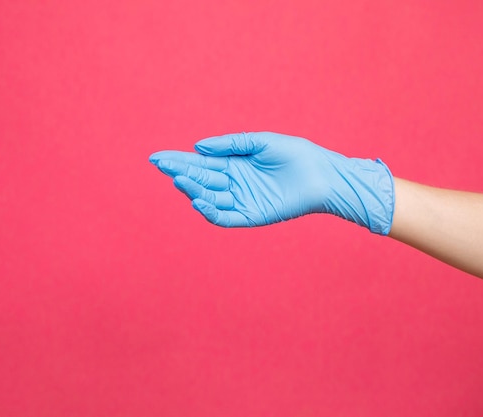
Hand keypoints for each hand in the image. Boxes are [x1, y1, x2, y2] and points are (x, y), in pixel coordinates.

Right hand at [149, 132, 393, 233]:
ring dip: (193, 190)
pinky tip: (198, 201)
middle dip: (181, 172)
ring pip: (209, 198)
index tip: (158, 157)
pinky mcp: (252, 215)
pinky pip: (225, 217)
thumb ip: (231, 144)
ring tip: (180, 180)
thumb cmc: (297, 154)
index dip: (179, 161)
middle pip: (201, 179)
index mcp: (235, 164)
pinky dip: (210, 212)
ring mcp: (242, 200)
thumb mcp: (261, 142)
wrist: (324, 175)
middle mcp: (235, 183)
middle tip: (162, 165)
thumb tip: (198, 147)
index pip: (200, 163)